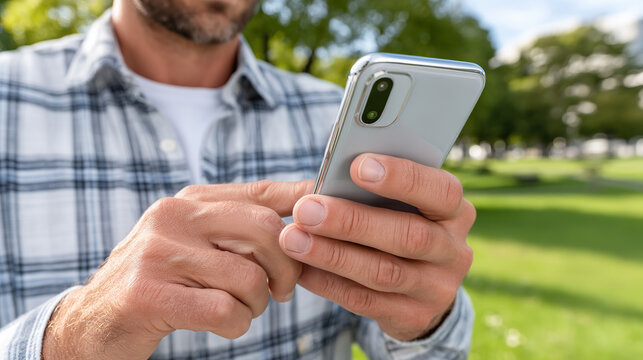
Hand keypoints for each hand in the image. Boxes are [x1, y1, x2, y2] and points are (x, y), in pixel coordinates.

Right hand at [43, 180, 311, 359]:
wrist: (93, 322)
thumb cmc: (162, 282)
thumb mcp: (197, 243)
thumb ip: (240, 228)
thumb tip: (307, 217)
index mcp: (191, 200)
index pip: (262, 192)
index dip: (304, 203)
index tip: (331, 217)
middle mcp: (175, 215)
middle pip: (267, 230)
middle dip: (287, 269)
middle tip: (281, 291)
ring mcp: (158, 251)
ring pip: (249, 276)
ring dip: (256, 304)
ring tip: (239, 309)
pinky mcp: (147, 292)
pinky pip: (224, 309)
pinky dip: (236, 325)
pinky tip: (223, 324)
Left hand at [279, 154, 474, 340]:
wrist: (419, 288)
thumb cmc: (396, 224)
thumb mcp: (399, 204)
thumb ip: (374, 190)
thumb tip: (326, 180)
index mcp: (454, 211)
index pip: (441, 191)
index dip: (402, 178)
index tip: (357, 166)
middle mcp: (454, 250)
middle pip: (409, 235)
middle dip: (352, 221)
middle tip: (306, 209)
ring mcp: (437, 288)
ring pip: (383, 272)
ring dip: (332, 255)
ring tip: (292, 239)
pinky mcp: (413, 317)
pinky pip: (365, 301)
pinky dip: (329, 283)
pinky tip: (301, 268)